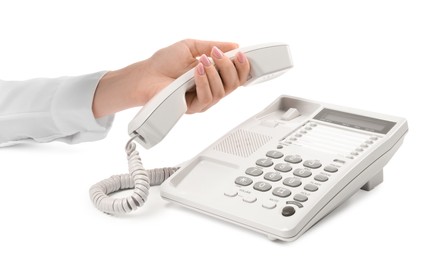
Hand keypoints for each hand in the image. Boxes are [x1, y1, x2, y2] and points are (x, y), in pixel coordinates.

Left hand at [92, 39, 249, 117]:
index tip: (241, 54)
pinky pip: (207, 97)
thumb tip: (234, 45)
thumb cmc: (164, 62)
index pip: (237, 75)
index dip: (243, 66)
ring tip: (203, 61)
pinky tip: (196, 71)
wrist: (146, 75)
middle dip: (230, 67)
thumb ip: (214, 46)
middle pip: (234, 84)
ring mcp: (203, 100)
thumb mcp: (193, 47)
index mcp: (214, 76)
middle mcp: (211, 89)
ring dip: (215, 73)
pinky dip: (204, 81)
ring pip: (223, 91)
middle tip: (218, 55)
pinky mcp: (193, 107)